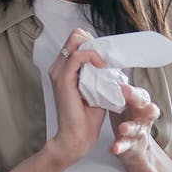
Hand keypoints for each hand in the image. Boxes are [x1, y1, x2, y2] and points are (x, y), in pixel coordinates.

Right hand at [46, 28, 107, 163]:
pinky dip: (92, 56)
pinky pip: (77, 56)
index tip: (107, 57)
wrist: (78, 135)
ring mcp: (59, 72)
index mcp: (64, 68)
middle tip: (106, 59)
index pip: (78, 40)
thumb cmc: (88, 116)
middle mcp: (58, 67)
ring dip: (96, 49)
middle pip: (76, 35)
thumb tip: (112, 60)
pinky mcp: (63, 78)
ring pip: (76, 40)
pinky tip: (102, 66)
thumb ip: (99, 72)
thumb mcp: (96, 87)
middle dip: (95, 43)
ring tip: (105, 63)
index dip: (94, 43)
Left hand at [109, 82, 160, 161]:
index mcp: (140, 103)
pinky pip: (127, 146)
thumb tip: (102, 70)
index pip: (140, 95)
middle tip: (134, 99)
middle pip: (147, 108)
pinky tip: (114, 148)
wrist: (131, 144)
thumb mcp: (123, 100)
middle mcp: (143, 116)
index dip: (133, 92)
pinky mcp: (131, 145)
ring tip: (123, 128)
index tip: (123, 87)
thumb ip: (116, 88)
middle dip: (141, 104)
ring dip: (131, 128)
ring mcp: (138, 131)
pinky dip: (121, 146)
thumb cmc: (126, 117)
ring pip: (138, 129)